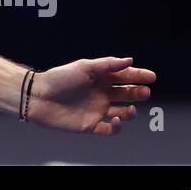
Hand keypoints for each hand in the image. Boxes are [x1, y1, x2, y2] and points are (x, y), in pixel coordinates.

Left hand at [28, 56, 155, 134]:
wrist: (39, 97)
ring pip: (123, 113)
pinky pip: (110, 129)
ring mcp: (97, 110)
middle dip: (138, 93)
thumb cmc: (59, 79)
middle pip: (127, 94)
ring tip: (130, 108)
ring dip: (131, 111)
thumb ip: (108, 64)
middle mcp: (101, 94)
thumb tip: (129, 60)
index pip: (124, 76)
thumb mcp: (84, 67)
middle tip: (145, 92)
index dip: (138, 76)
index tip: (151, 77)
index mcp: (100, 78)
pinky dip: (118, 127)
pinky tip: (116, 119)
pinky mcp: (91, 125)